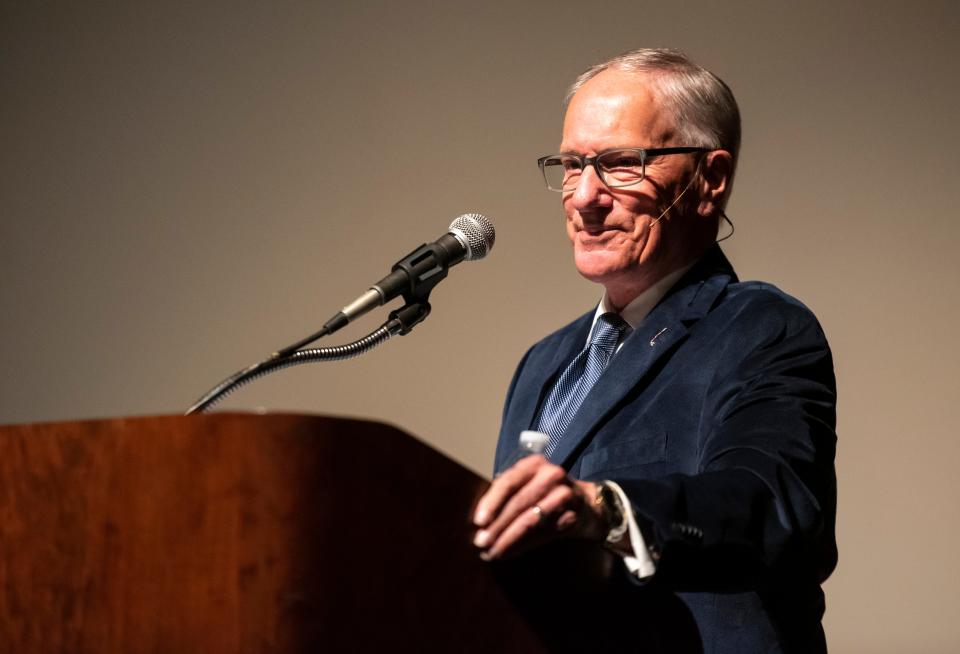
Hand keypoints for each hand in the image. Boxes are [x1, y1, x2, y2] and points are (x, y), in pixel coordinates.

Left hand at [471, 455, 605, 560]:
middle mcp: (551, 475)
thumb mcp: (528, 484)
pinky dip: (522, 545)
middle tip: (480, 543)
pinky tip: (509, 553)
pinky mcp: (573, 516)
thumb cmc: (546, 493)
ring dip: (507, 538)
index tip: (478, 521)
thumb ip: (507, 495)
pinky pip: (542, 533)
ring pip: (530, 519)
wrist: (586, 503)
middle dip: (497, 525)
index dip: (492, 502)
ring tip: (491, 551)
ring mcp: (564, 495)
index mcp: (534, 464)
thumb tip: (478, 521)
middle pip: (518, 502)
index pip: (508, 482)